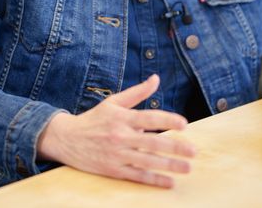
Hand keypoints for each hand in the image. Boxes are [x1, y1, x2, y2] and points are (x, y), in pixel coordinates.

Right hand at [37, 74, 195, 187]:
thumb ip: (137, 92)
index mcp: (122, 118)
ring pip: (147, 162)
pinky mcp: (113, 170)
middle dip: (175, 148)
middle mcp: (120, 136)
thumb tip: (156, 78)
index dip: (167, 121)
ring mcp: (117, 155)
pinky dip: (154, 180)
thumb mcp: (113, 102)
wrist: (67, 139)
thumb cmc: (94, 119)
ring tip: (187, 168)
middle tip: (194, 151)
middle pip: (152, 143)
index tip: (184, 124)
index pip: (149, 118)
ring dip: (169, 166)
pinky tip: (169, 182)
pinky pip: (137, 176)